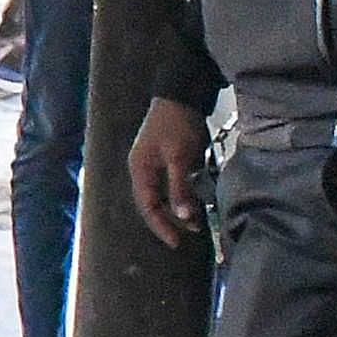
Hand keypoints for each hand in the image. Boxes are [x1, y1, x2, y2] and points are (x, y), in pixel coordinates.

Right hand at [128, 97, 206, 248]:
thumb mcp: (179, 158)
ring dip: (177, 208)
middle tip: (190, 233)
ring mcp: (153, 164)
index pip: (147, 207)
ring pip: (162, 195)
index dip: (161, 226)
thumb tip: (183, 217)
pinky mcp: (166, 159)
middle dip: (170, 220)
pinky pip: (170, 185)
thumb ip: (179, 187)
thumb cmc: (177, 125)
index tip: (176, 242)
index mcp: (140, 171)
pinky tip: (194, 200)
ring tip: (196, 220)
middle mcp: (143, 170)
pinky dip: (181, 195)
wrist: (182, 95)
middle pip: (153, 204)